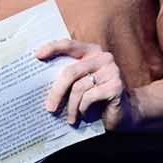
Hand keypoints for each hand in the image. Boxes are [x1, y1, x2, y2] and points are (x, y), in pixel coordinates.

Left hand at [36, 39, 162, 132]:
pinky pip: (90, 97)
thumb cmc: (97, 98)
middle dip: (56, 91)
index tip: (36, 56)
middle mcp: (103, 58)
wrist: (126, 113)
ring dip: (71, 106)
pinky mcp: (116, 86)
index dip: (52, 48)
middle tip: (49, 108)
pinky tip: (84, 115)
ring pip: (79, 88)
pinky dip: (83, 109)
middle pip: (70, 72)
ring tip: (69, 118)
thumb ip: (67, 77)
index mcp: (91, 52)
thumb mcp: (80, 84)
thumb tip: (38, 82)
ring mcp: (112, 71)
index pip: (69, 44)